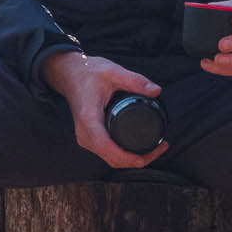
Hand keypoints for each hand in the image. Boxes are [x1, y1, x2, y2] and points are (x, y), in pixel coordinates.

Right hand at [41, 50, 168, 167]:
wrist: (69, 74)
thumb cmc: (88, 73)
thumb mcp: (113, 72)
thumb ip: (135, 80)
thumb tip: (156, 90)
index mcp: (89, 121)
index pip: (108, 149)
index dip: (130, 157)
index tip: (151, 153)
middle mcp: (85, 135)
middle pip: (114, 160)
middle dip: (139, 160)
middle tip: (162, 146)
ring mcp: (87, 139)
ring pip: (112, 159)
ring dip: (134, 160)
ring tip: (157, 147)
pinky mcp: (91, 138)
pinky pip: (109, 154)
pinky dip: (126, 155)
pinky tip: (141, 148)